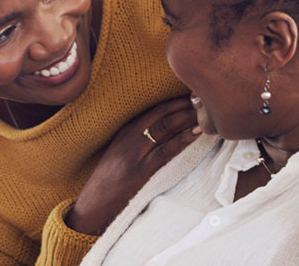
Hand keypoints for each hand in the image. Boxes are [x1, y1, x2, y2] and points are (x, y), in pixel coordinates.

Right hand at [64, 97, 199, 234]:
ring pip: (166, 127)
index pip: (155, 109)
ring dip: (187, 118)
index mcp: (126, 131)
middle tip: (203, 101)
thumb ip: (137, 138)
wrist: (94, 203)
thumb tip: (164, 129)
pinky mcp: (142, 170)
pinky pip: (167, 150)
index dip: (175, 101)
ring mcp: (136, 153)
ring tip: (204, 113)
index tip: (191, 96)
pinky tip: (196, 133)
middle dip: (184, 105)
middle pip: (162, 114)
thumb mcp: (120, 151)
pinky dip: (184, 139)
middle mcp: (131, 137)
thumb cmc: (110, 179)